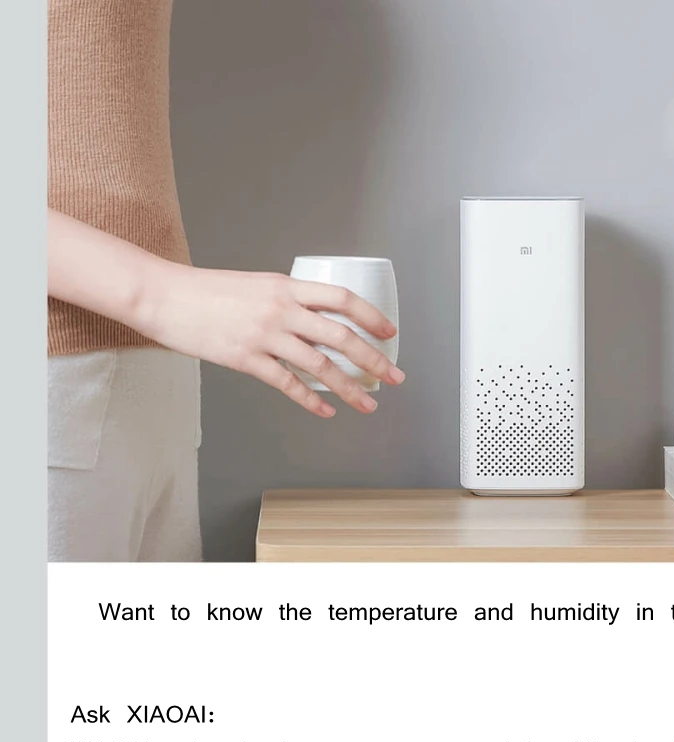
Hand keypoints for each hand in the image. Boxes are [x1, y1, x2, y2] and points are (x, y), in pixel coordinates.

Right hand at [144, 262, 403, 413]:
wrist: (167, 297)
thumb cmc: (206, 292)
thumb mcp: (253, 286)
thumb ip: (282, 301)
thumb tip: (307, 321)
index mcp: (285, 286)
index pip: (340, 299)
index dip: (370, 316)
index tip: (389, 333)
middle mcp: (280, 308)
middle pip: (339, 335)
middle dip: (372, 358)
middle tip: (394, 376)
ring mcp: (264, 335)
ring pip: (319, 364)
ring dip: (350, 387)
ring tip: (368, 404)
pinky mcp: (246, 359)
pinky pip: (287, 383)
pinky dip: (310, 400)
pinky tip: (327, 411)